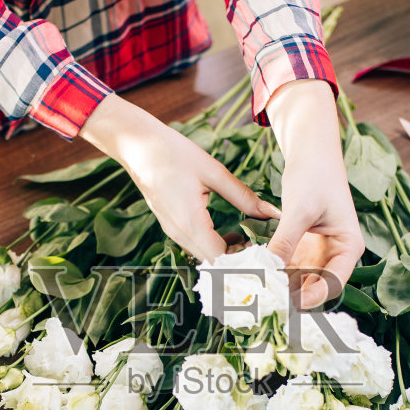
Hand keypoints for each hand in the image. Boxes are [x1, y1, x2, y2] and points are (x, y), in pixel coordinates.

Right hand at [81, 94, 277, 261]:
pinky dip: (215, 246)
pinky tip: (231, 233)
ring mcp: (172, 231)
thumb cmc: (174, 153)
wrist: (137, 146)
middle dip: (239, 261)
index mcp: (190, 223)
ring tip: (250, 241)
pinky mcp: (171, 226)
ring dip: (227, 254)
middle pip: (213, 263)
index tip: (265, 254)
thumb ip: (244, 196)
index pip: (221, 260)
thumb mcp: (214, 172)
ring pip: (204, 256)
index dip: (244, 262)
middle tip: (263, 249)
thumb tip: (272, 212)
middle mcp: (179, 234)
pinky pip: (196, 245)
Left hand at [265, 80, 362, 309]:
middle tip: (267, 303)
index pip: (335, 281)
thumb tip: (270, 270)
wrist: (309, 153)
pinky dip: (272, 271)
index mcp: (348, 246)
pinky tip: (253, 276)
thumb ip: (286, 241)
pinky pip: (285, 266)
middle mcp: (335, 254)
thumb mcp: (300, 209)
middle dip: (292, 294)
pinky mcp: (299, 247)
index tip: (291, 303)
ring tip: (256, 293)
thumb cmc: (315, 175)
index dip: (314, 295)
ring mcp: (316, 252)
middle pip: (315, 284)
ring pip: (297, 279)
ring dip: (279, 285)